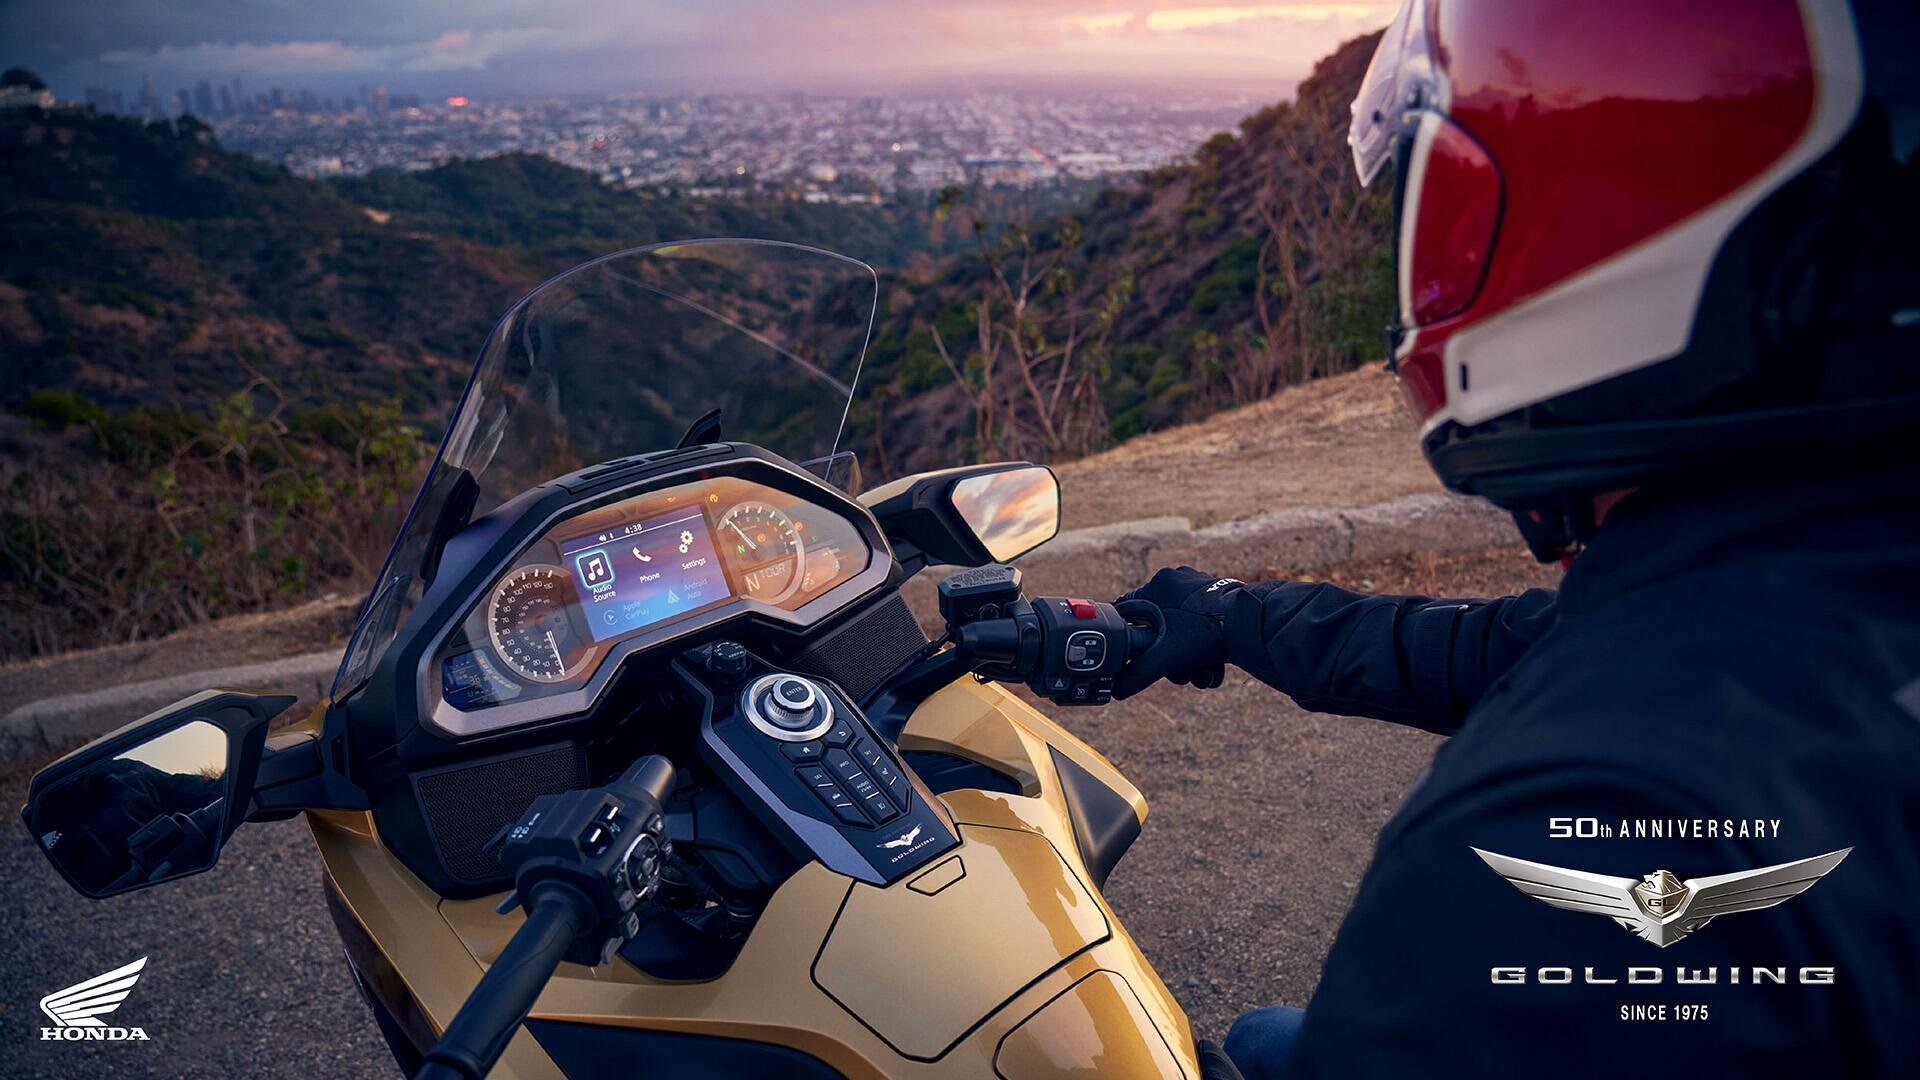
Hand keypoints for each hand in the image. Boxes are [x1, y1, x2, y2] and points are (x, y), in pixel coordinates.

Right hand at [1112, 566, 1244, 697]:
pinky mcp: (1219, 593)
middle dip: (1173, 659)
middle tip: (1184, 674)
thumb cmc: (1205, 634)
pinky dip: (1207, 646)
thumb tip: (1115, 690)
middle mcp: (1175, 579)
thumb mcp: (1165, 659)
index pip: (1129, 614)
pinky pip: (1203, 623)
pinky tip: (1217, 664)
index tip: (1145, 657)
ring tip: (1205, 673)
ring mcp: (1199, 584)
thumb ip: (1136, 675)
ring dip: (1193, 658)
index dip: (1134, 640)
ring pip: (1183, 629)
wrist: (1252, 624)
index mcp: (1156, 586)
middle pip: (1160, 628)